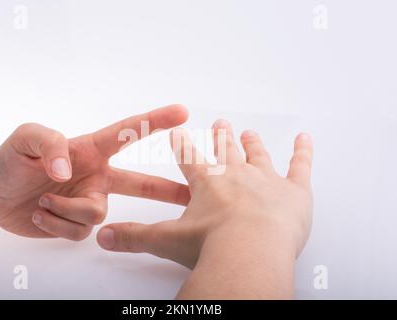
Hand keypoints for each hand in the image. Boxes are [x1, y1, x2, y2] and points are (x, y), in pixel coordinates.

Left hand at [0, 105, 189, 239]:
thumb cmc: (12, 160)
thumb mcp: (25, 138)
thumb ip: (49, 142)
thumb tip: (69, 171)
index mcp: (91, 150)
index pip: (128, 133)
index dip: (155, 121)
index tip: (182, 113)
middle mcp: (97, 176)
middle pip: (141, 184)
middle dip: (168, 189)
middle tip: (195, 193)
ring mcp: (90, 200)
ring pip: (97, 214)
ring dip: (65, 209)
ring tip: (42, 201)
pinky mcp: (78, 224)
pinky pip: (79, 232)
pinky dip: (55, 224)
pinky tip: (40, 214)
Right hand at [97, 119, 313, 268]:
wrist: (249, 252)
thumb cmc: (210, 245)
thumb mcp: (165, 241)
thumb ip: (133, 237)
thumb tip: (102, 236)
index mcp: (206, 183)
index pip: (189, 158)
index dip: (181, 144)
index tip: (177, 132)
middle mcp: (235, 175)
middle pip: (225, 150)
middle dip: (221, 137)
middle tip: (220, 123)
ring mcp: (266, 180)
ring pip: (257, 155)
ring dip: (252, 143)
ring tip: (248, 132)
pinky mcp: (294, 192)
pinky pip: (301, 165)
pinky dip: (303, 151)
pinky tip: (305, 138)